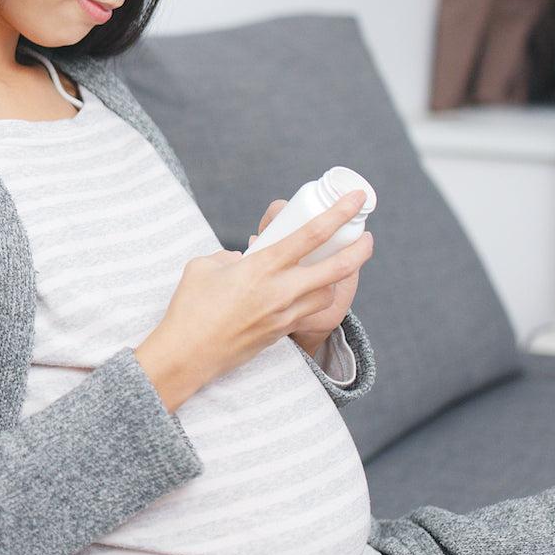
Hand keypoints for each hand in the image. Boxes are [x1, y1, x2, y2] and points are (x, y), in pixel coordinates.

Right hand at [134, 189, 373, 412]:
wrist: (187, 355)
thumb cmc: (190, 307)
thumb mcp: (204, 266)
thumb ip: (228, 256)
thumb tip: (242, 258)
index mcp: (262, 267)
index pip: (311, 235)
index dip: (338, 214)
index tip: (355, 199)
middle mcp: (280, 291)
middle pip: (336, 268)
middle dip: (360, 250)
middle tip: (367, 237)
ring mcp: (284, 315)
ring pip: (327, 294)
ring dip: (335, 279)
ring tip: (332, 268)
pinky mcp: (280, 333)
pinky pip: (308, 312)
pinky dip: (313, 298)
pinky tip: (304, 292)